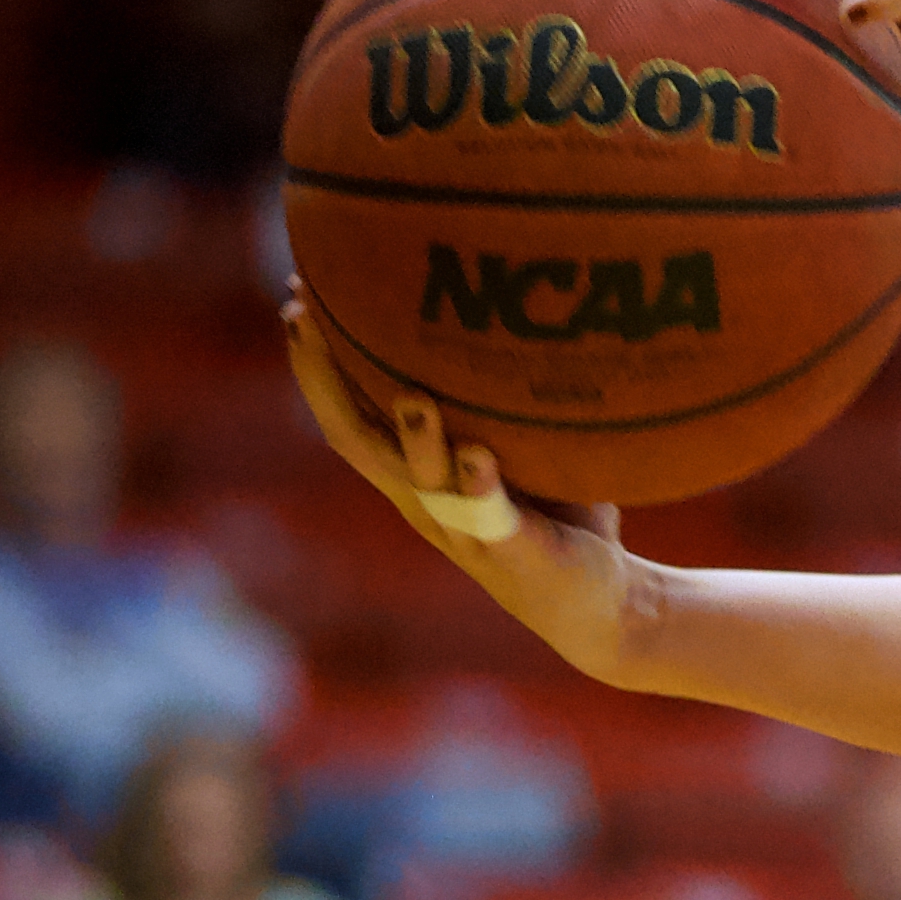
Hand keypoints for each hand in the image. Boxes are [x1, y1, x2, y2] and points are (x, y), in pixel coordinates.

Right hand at [283, 292, 652, 685]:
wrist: (600, 604)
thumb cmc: (558, 511)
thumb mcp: (521, 443)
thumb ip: (505, 391)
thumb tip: (517, 303)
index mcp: (414, 474)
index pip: (348, 411)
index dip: (316, 360)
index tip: (300, 295)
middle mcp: (424, 501)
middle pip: (356, 440)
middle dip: (325, 381)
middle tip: (308, 320)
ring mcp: (466, 530)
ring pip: (422, 482)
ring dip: (415, 440)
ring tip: (412, 394)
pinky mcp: (515, 554)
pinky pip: (490, 518)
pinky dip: (480, 486)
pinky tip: (477, 453)